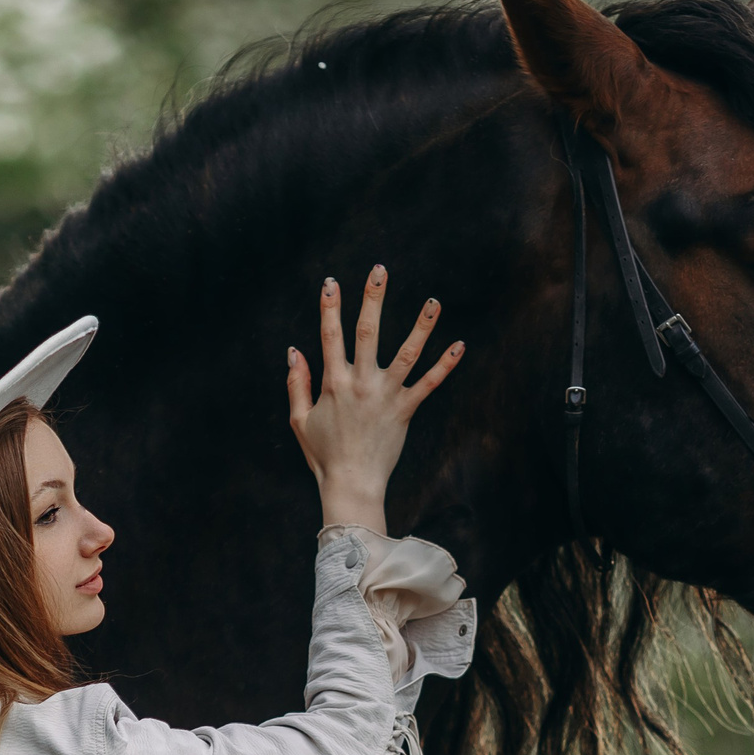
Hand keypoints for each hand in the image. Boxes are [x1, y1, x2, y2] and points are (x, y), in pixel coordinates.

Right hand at [285, 267, 464, 534]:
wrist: (351, 483)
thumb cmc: (323, 454)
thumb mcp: (300, 420)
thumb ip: (297, 384)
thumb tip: (293, 352)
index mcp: (333, 383)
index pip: (330, 336)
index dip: (330, 307)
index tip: (331, 283)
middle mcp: (360, 383)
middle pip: (368, 332)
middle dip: (373, 299)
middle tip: (380, 271)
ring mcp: (385, 395)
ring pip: (407, 354)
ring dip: (421, 326)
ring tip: (433, 301)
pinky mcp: (405, 410)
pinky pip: (428, 384)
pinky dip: (445, 366)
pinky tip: (459, 345)